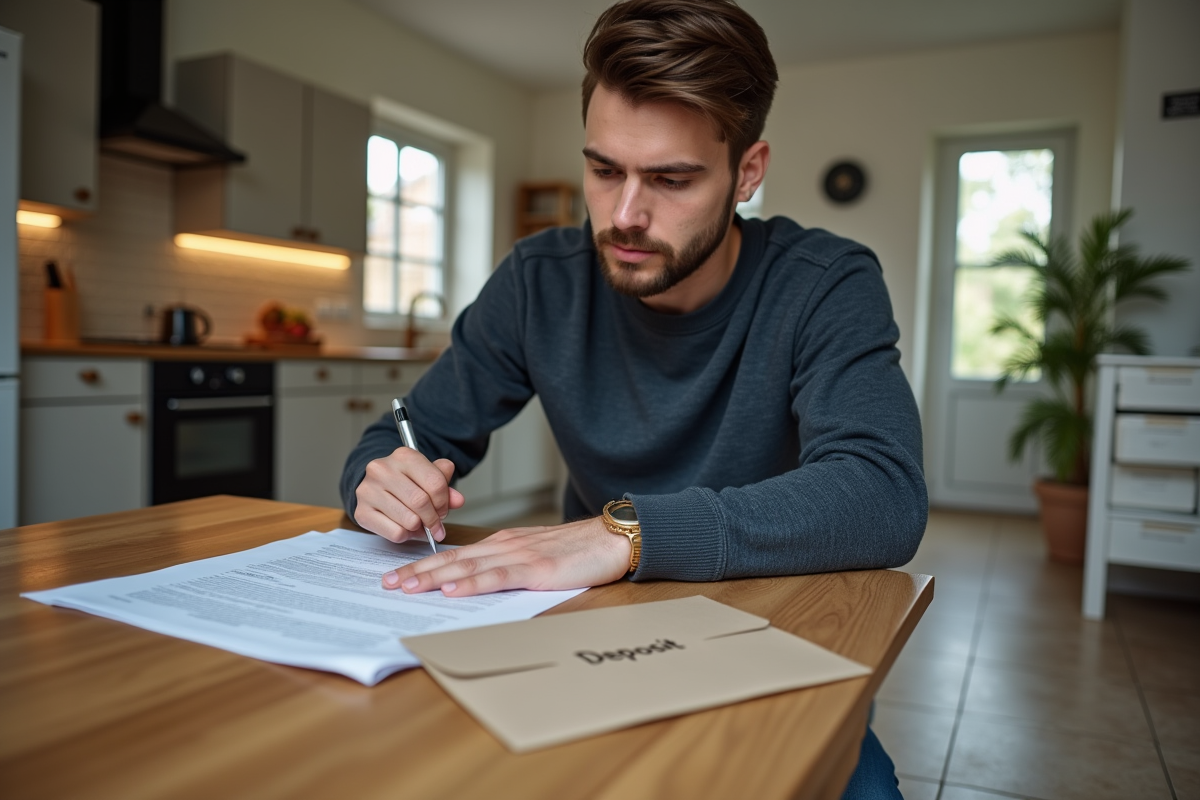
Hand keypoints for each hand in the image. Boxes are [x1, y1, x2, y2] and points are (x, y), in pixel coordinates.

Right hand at [354, 446, 464, 544]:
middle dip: (433, 518)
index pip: (435, 482)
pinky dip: (405, 535)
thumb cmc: (404, 482)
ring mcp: (368, 490)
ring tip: (418, 524)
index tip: (443, 510)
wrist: (373, 486)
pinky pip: (395, 532)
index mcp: (404, 456)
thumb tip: (458, 500)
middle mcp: (383, 469)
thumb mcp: (426, 476)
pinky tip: (404, 528)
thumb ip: (444, 485)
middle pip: (421, 502)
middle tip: (436, 525)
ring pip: (409, 520)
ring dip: (419, 528)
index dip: (444, 502)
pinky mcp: (362, 512)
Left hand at [381, 517, 630, 595]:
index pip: (457, 555)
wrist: (612, 538)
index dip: (425, 565)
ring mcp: (520, 557)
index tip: (400, 576)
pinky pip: (497, 577)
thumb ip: (511, 566)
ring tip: (405, 587)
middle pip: (452, 560)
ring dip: (433, 578)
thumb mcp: (538, 556)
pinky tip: (451, 591)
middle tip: (386, 583)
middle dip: (416, 571)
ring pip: (467, 567)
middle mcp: (506, 546)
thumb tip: (485, 583)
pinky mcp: (537, 571)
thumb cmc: (580, 551)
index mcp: (505, 543)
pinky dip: (471, 584)